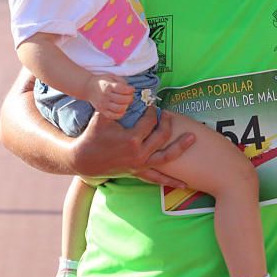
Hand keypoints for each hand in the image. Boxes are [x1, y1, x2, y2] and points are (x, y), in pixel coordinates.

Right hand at [71, 106, 195, 185]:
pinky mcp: (139, 173)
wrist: (83, 160)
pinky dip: (171, 181)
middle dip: (167, 122)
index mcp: (131, 139)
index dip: (151, 111)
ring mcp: (140, 165)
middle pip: (162, 136)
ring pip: (166, 157)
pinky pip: (158, 178)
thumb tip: (131, 92)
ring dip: (181, 147)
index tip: (152, 105)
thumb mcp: (102, 117)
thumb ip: (117, 105)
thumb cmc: (93, 136)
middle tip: (167, 114)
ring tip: (193, 138)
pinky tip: (185, 184)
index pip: (149, 121)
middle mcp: (139, 154)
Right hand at [85, 74, 133, 118]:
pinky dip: (120, 114)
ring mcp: (103, 104)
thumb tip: (130, 89)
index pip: (123, 89)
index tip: (131, 89)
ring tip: (126, 102)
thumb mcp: (111, 76)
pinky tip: (122, 109)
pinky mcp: (101, 110)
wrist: (88, 87)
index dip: (130, 90)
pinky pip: (113, 115)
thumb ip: (121, 81)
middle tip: (130, 96)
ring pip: (119, 108)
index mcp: (108, 86)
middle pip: (123, 100)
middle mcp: (105, 95)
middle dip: (130, 98)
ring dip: (126, 106)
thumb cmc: (102, 81)